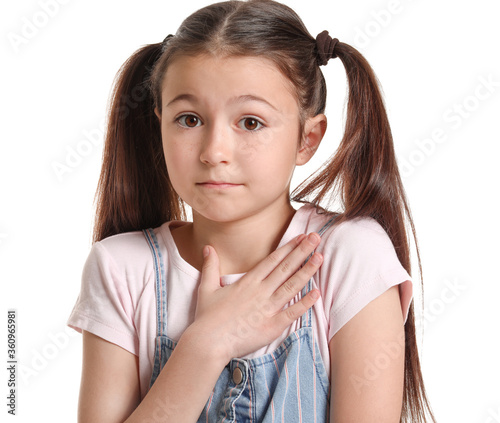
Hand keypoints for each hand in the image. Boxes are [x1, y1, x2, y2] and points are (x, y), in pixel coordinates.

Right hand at [192, 233, 322, 360]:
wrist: (208, 343)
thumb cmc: (207, 317)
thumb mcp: (206, 288)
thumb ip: (211, 266)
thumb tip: (208, 247)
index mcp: (247, 282)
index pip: (272, 260)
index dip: (288, 247)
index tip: (300, 237)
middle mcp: (260, 292)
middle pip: (285, 268)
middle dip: (302, 251)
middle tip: (316, 237)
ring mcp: (267, 309)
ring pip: (292, 286)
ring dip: (307, 271)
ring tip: (320, 257)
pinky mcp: (272, 326)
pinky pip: (292, 313)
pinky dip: (305, 303)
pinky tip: (317, 293)